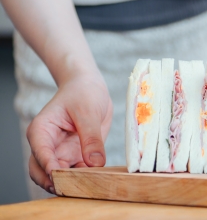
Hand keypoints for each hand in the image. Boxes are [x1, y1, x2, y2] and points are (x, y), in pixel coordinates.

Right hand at [26, 74, 112, 193]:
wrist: (89, 87)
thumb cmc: (83, 93)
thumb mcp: (88, 112)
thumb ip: (91, 138)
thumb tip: (95, 163)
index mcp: (41, 131)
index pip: (40, 153)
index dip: (49, 167)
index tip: (60, 176)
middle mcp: (47, 145)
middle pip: (42, 172)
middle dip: (54, 182)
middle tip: (72, 189)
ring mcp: (60, 152)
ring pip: (57, 176)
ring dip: (69, 183)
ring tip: (87, 187)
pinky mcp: (75, 155)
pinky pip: (76, 172)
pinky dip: (83, 178)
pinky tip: (96, 180)